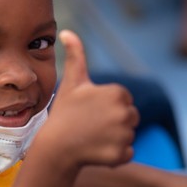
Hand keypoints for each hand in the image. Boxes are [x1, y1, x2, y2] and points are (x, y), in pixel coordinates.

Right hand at [34, 30, 138, 167]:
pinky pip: (127, 153)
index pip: (124, 100)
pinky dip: (114, 155)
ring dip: (114, 139)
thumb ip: (75, 56)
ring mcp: (124, 135)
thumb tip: (67, 32)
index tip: (90, 111)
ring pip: (128, 135)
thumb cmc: (64, 113)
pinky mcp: (121, 155)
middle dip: (114, 123)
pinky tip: (97, 151)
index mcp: (118, 92)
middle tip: (91, 126)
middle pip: (130, 118)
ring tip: (92, 138)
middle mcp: (125, 112)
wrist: (55, 147)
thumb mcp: (71, 83)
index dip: (107, 106)